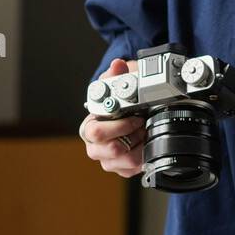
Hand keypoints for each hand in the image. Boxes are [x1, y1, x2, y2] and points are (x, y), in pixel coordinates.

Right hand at [80, 58, 144, 176]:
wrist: (125, 118)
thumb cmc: (116, 105)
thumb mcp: (115, 86)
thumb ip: (115, 75)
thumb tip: (117, 65)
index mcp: (88, 128)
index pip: (97, 133)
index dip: (119, 125)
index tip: (135, 116)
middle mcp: (95, 147)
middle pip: (112, 150)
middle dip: (132, 135)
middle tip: (142, 123)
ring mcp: (107, 161)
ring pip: (127, 160)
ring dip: (141, 144)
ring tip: (145, 131)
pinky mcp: (120, 169)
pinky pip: (135, 168)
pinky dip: (145, 155)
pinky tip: (146, 142)